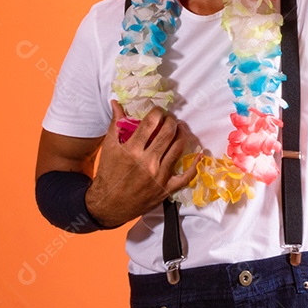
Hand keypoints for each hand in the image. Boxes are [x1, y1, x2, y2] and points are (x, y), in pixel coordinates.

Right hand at [85, 100, 200, 227]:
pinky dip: (195, 165)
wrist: (109, 204)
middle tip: (170, 119)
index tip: (158, 111)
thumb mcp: (109, 148)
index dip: (158, 112)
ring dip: (181, 134)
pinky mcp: (166, 189)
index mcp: (131, 150)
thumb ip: (116, 124)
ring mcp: (158, 176)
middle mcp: (147, 162)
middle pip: (168, 133)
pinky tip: (199, 154)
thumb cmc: (109, 174)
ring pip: (178, 148)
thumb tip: (116, 103)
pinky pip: (186, 176)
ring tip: (179, 129)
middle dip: (171, 121)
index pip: (151, 123)